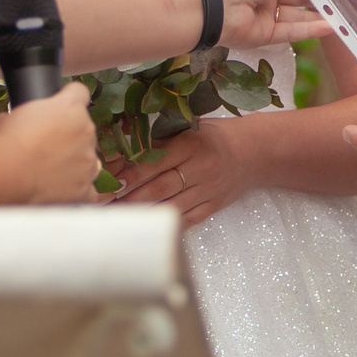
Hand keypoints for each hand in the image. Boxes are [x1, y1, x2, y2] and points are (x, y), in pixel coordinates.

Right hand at [0, 83, 99, 203]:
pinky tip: (59, 191)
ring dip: (74, 162)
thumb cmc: (6, 142)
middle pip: (84, 129)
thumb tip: (9, 121)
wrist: (7, 173)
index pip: (79, 93)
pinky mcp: (85, 189)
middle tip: (45, 146)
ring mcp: (88, 161)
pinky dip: (76, 191)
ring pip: (88, 159)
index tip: (59, 108)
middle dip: (69, 136)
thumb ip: (23, 115)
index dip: (68, 100)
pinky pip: (87, 190)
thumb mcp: (10, 116)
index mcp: (70, 107)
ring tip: (49, 171)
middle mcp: (86, 131)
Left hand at [104, 125, 255, 226]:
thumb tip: (119, 140)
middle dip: (127, 197)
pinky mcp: (213, 207)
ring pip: (169, 207)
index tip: (105, 182)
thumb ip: (157, 136)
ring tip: (116, 218)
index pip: (153, 161)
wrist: (254, 152)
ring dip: (141, 214)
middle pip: (158, 187)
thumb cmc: (214, 137)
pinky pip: (185, 220)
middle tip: (102, 205)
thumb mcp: (188, 128)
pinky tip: (145, 228)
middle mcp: (200, 168)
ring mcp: (208, 191)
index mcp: (191, 144)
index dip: (127, 173)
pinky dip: (164, 224)